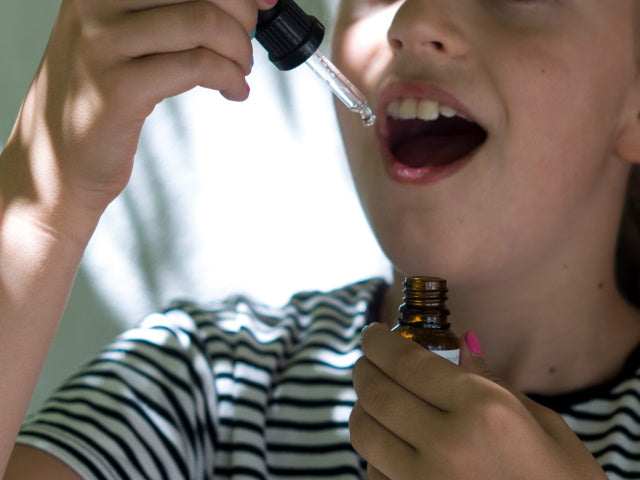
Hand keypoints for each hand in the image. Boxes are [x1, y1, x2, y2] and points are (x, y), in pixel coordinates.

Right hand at [2, 0, 275, 230]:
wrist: (58, 163)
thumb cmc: (104, 99)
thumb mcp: (127, 41)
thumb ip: (173, 15)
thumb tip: (254, 2)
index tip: (265, 2)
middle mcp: (94, 3)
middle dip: (243, 16)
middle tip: (246, 46)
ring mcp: (101, 45)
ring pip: (203, 21)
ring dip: (239, 49)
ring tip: (239, 71)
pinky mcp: (118, 89)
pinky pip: (197, 67)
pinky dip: (229, 78)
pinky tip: (233, 91)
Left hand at [350, 323, 606, 479]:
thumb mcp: (547, 427)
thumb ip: (494, 384)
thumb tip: (461, 346)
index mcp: (484, 411)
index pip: (407, 362)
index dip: (380, 342)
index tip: (373, 334)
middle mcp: (447, 445)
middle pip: (377, 393)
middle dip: (364, 369)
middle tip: (368, 361)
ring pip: (364, 432)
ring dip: (363, 408)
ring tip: (376, 399)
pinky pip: (373, 472)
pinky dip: (375, 452)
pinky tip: (394, 445)